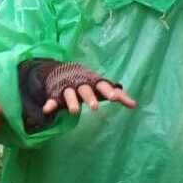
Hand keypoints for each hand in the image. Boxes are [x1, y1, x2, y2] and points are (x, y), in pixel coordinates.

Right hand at [19, 60, 135, 126]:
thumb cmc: (90, 82)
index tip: (114, 98)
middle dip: (90, 97)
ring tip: (74, 112)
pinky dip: (50, 104)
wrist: (65, 70)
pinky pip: (53, 99)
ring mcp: (68, 88)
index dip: (108, 91)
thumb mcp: (103, 87)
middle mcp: (81, 84)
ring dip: (71, 101)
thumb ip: (118, 95)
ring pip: (69, 94)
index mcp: (94, 81)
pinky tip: (47, 110)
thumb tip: (135, 105)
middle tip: (95, 107)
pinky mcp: (56, 94)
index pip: (102, 85)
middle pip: (85, 89)